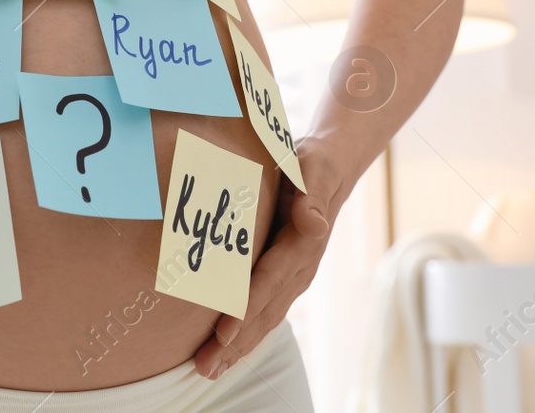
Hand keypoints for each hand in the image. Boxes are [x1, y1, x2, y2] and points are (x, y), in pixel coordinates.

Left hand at [192, 136, 346, 378]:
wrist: (329, 168)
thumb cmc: (314, 164)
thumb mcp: (313, 171)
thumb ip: (311, 197)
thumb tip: (313, 224)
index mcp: (301, 245)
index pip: (269, 282)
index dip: (246, 308)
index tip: (223, 331)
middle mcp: (299, 269)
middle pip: (264, 311)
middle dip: (235, 343)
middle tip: (205, 367)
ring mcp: (293, 277)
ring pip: (264, 319)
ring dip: (238, 347)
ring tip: (209, 370)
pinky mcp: (285, 278)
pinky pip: (265, 312)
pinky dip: (246, 335)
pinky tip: (226, 352)